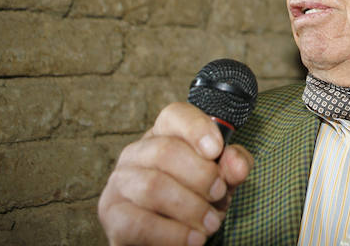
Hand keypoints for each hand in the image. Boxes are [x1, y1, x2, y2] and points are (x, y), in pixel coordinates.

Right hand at [98, 102, 253, 245]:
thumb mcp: (221, 179)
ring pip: (153, 187)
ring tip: (210, 224)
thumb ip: (232, 166)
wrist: (168, 237)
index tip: (216, 150)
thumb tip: (236, 164)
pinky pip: (138, 223)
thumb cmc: (195, 198)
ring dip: (190, 208)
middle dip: (201, 176)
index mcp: (164, 135)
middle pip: (166, 151)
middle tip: (219, 196)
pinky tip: (193, 240)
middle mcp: (136, 153)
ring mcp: (120, 183)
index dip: (197, 128)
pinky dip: (172, 234)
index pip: (174, 115)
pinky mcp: (112, 215)